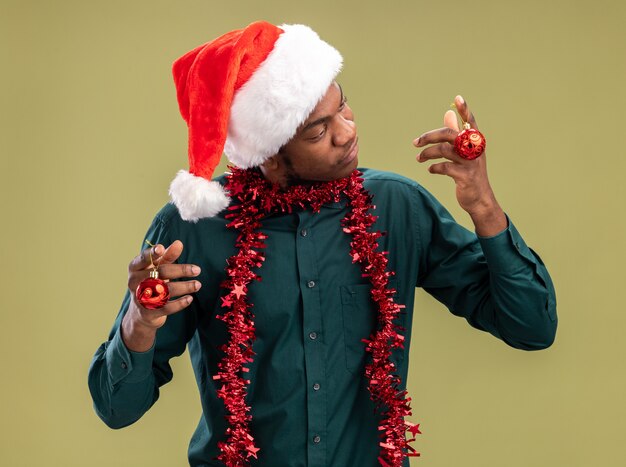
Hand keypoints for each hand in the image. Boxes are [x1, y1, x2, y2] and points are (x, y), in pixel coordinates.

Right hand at [122, 240, 200, 350]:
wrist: (141, 312)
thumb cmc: (151, 282)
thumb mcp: (157, 268)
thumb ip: (167, 256)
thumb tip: (179, 243)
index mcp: (135, 268)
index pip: (143, 259)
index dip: (151, 253)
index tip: (161, 248)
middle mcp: (135, 282)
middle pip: (160, 273)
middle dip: (181, 270)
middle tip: (197, 270)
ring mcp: (140, 298)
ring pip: (165, 290)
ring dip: (184, 286)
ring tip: (198, 284)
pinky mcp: (148, 312)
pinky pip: (166, 307)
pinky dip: (180, 303)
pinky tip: (190, 298)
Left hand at [413, 95, 496, 216]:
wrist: (479, 200)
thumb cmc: (470, 173)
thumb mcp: (464, 153)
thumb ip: (455, 133)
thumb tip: (448, 113)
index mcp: (475, 142)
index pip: (470, 122)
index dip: (465, 110)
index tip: (457, 97)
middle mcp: (475, 149)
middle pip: (449, 134)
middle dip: (429, 136)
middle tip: (416, 142)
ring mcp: (471, 163)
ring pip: (444, 150)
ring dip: (427, 154)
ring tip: (419, 158)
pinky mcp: (466, 177)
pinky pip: (445, 167)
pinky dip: (434, 167)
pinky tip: (430, 169)